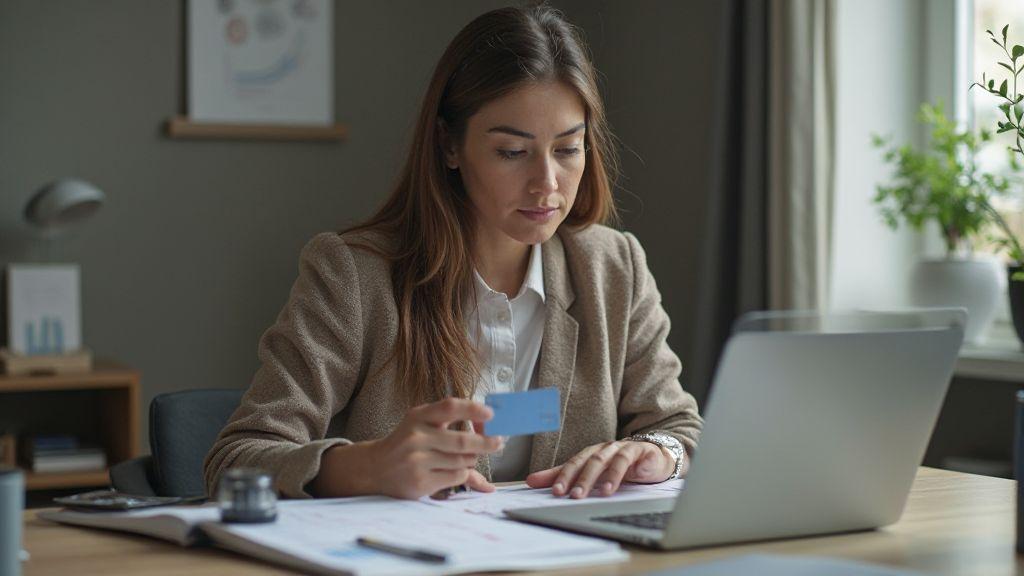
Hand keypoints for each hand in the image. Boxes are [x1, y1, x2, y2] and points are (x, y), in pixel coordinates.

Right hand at [313, 398, 502, 498]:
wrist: (374, 468)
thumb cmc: (406, 444)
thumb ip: (451, 426)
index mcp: (418, 416)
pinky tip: (456, 471)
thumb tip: (491, 436)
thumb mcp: (422, 426)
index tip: (491, 414)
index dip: (473, 409)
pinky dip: (463, 474)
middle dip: (486, 442)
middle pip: (462, 440)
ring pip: (462, 461)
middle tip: (498, 442)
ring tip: (469, 458)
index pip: (449, 407)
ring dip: (472, 460)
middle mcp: (416, 436)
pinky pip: (456, 476)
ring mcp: (417, 461)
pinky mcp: (420, 482)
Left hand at [525, 440, 677, 498]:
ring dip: (590, 478)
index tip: (549, 491)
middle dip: (571, 478)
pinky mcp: (637, 451)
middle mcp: (603, 449)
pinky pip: (623, 461)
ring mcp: (619, 448)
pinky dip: (614, 476)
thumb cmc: (624, 467)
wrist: (657, 460)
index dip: (558, 476)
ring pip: (601, 460)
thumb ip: (564, 476)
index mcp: (591, 453)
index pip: (571, 463)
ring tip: (581, 495)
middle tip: (561, 494)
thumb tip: (531, 480)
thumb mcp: (595, 474)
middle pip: (583, 461)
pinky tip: (608, 490)